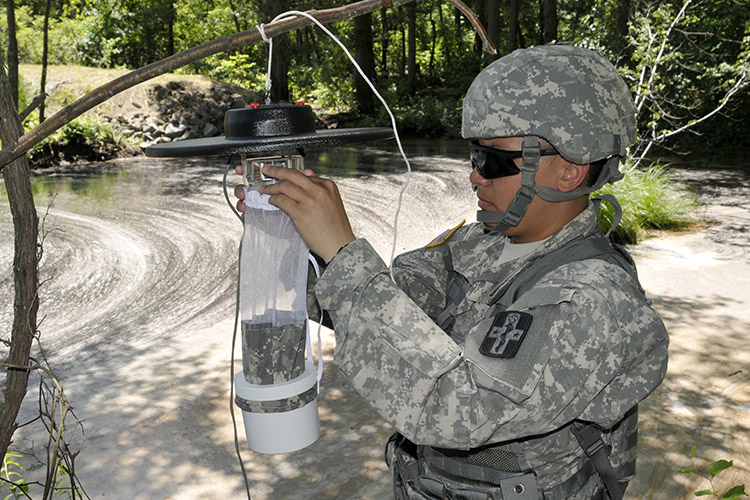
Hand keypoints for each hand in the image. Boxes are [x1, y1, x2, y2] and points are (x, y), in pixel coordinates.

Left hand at [234, 165, 355, 262]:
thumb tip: (306, 175)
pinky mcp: (300, 212)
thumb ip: (319, 188)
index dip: (290, 173)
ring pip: (285, 186)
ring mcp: (309, 201)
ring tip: (265, 189)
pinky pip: (282, 200)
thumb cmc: (336, 227)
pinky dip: (274, 199)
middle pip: (293, 175)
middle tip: (268, 170)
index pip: (304, 174)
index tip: (283, 174)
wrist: (339, 244)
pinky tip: (272, 200)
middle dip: (277, 171)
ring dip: (272, 187)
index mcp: (328, 186)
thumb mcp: (332, 202)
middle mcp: (319, 190)